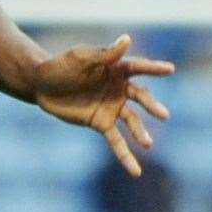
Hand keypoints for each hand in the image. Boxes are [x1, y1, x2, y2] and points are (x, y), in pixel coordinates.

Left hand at [32, 34, 173, 176]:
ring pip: (132, 121)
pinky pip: (117, 141)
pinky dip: (126, 156)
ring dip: (140, 133)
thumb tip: (127, 39)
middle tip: (163, 115)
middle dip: (151, 106)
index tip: (170, 69)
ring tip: (148, 144)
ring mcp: (112, 107)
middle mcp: (119, 88)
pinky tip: (136, 172)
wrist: (41, 85)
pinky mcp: (101, 123)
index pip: (137, 67)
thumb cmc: (61, 66)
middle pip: (140, 97)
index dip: (152, 68)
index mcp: (115, 68)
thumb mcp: (80, 57)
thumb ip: (104, 53)